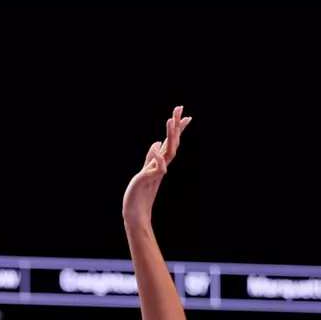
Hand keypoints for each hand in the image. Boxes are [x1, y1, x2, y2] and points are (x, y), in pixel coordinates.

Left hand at [123, 106, 191, 227]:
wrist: (135, 212)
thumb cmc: (139, 193)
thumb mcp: (145, 171)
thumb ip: (151, 158)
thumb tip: (156, 143)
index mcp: (160, 162)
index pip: (172, 143)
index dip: (178, 129)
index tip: (186, 115)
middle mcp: (160, 165)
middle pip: (173, 143)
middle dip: (176, 125)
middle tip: (179, 107)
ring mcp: (156, 172)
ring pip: (169, 152)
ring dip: (170, 136)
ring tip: (169, 120)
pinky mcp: (149, 180)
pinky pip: (157, 167)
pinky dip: (157, 157)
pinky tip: (156, 145)